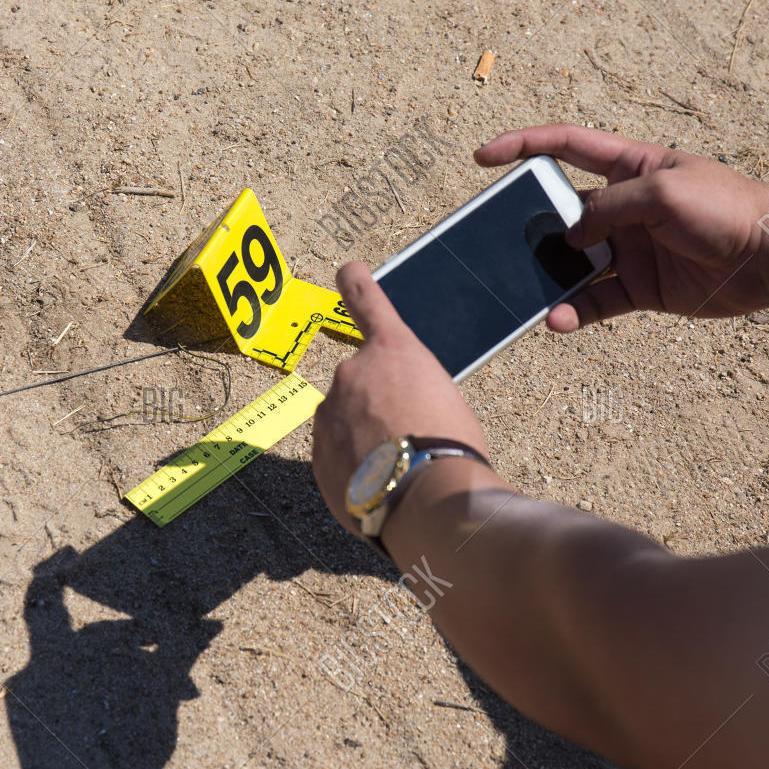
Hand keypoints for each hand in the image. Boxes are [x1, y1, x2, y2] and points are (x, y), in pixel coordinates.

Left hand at [312, 262, 498, 535]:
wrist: (426, 498)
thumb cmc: (451, 447)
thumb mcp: (445, 400)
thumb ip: (409, 393)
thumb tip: (390, 420)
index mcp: (391, 351)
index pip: (368, 302)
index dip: (357, 283)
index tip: (347, 270)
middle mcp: (351, 373)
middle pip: (361, 385)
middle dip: (377, 407)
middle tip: (411, 438)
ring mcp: (328, 414)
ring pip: (344, 421)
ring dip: (363, 439)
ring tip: (398, 469)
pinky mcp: (317, 456)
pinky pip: (335, 456)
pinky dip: (353, 468)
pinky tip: (381, 487)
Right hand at [475, 125, 768, 330]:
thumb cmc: (728, 208)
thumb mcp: (662, 193)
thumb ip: (609, 208)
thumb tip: (570, 237)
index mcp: (629, 166)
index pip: (564, 147)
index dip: (521, 147)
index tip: (482, 158)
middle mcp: (623, 206)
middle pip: (560, 211)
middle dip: (526, 224)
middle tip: (495, 240)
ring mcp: (629, 248)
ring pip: (572, 263)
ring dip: (546, 276)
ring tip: (519, 289)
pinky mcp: (639, 287)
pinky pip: (595, 301)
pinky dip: (573, 311)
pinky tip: (556, 319)